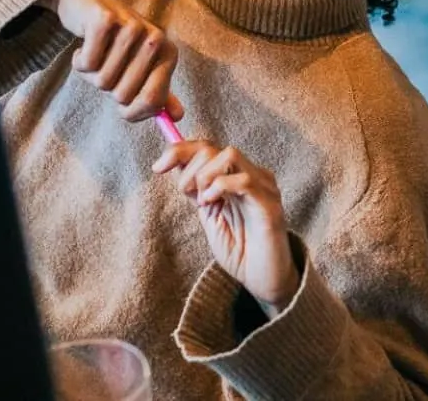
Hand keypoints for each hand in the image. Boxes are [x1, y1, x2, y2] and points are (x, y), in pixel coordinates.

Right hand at [42, 0, 182, 122]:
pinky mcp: (104, 20)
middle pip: (123, 95)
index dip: (132, 113)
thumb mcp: (141, 65)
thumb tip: (178, 117)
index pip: (152, 101)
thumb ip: (157, 91)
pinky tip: (84, 46)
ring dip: (91, 74)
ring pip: (103, 81)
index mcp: (168, 53)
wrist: (88, 2)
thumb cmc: (115, 41)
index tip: (122, 108)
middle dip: (108, 88)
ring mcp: (131, 27)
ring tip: (96, 55)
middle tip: (106, 66)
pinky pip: (87, 64)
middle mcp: (155, 39)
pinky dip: (79, 61)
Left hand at [152, 141, 300, 315]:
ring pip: (229, 155)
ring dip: (205, 175)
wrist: (264, 281)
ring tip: (202, 200)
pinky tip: (212, 204)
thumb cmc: (239, 251)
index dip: (179, 150)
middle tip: (186, 194)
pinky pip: (244, 181)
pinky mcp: (269, 205)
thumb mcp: (209, 216)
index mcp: (237, 176)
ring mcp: (263, 187)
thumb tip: (173, 164)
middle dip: (188, 168)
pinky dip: (220, 187)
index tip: (158, 167)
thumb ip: (196, 190)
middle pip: (213, 148)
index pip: (207, 146)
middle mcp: (252, 174)